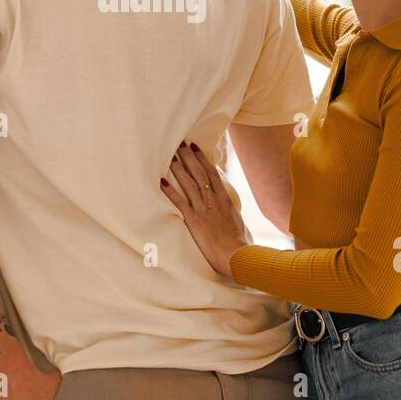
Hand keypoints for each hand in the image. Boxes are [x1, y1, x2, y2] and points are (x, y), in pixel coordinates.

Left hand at [159, 140, 249, 277]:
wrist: (236, 255)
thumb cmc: (239, 244)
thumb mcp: (237, 223)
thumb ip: (231, 214)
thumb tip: (230, 211)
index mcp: (225, 200)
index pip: (212, 174)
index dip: (202, 159)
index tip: (195, 147)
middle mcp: (213, 201)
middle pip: (199, 173)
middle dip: (189, 157)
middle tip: (179, 144)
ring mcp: (203, 209)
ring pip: (189, 183)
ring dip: (179, 169)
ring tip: (170, 156)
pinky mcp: (194, 220)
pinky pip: (180, 202)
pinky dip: (170, 191)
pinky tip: (161, 182)